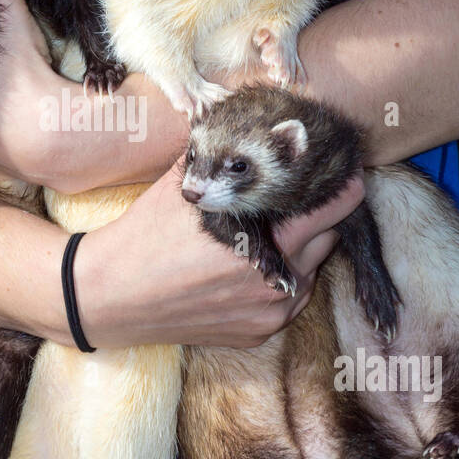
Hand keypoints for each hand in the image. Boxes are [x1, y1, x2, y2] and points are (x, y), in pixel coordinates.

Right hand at [73, 163, 365, 347]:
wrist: (110, 296)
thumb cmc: (145, 234)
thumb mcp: (186, 185)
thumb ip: (227, 155)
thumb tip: (261, 123)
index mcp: (262, 240)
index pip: (333, 211)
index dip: (344, 188)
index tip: (348, 172)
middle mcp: (274, 283)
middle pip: (327, 240)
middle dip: (316, 218)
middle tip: (294, 200)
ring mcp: (269, 314)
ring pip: (310, 271)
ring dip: (300, 251)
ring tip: (266, 233)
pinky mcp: (258, 335)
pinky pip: (289, 301)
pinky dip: (280, 280)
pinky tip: (249, 266)